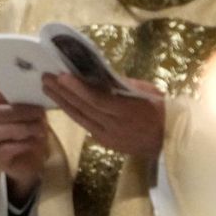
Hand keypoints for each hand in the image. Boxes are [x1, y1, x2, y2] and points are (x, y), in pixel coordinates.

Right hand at [0, 90, 48, 205]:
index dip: (13, 93)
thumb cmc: (25, 128)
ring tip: (41, 128)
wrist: (26, 157)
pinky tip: (35, 142)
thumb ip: (27, 101)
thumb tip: (38, 92)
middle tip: (40, 113)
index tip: (34, 93)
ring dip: (22, 128)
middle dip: (20, 112)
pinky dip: (22, 144)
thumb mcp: (27, 112)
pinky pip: (5, 149)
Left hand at [42, 74, 164, 158]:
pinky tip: (62, 102)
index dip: (78, 89)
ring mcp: (108, 137)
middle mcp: (115, 126)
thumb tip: (99, 73)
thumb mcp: (147, 91)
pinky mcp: (105, 143)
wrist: (170, 140)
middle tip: (45, 78)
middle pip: (83, 108)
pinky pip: (85, 125)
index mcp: (127, 111)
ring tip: (47, 88)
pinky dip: (73, 112)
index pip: (97, 99)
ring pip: (80, 118)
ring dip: (62, 102)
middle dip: (62, 93)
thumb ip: (123, 83)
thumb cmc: (160, 109)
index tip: (61, 76)